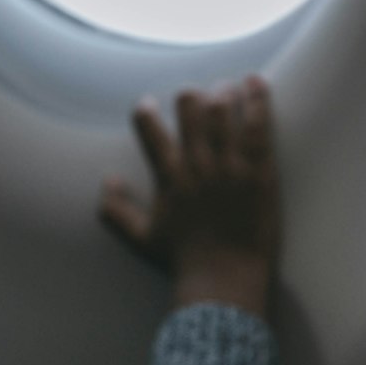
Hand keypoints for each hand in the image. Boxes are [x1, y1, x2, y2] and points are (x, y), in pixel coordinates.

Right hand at [97, 75, 281, 321]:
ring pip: (223, 110)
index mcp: (169, 178)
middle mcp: (197, 166)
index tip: (149, 105)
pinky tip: (255, 82)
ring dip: (223, 93)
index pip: (150, 129)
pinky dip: (257, 99)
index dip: (146, 112)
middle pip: (190, 107)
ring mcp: (230, 167)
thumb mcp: (142, 238)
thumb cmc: (183, 263)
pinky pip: (258, 126)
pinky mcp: (259, 172)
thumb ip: (116, 210)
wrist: (225, 282)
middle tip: (196, 99)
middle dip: (190, 96)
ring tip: (226, 90)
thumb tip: (106, 181)